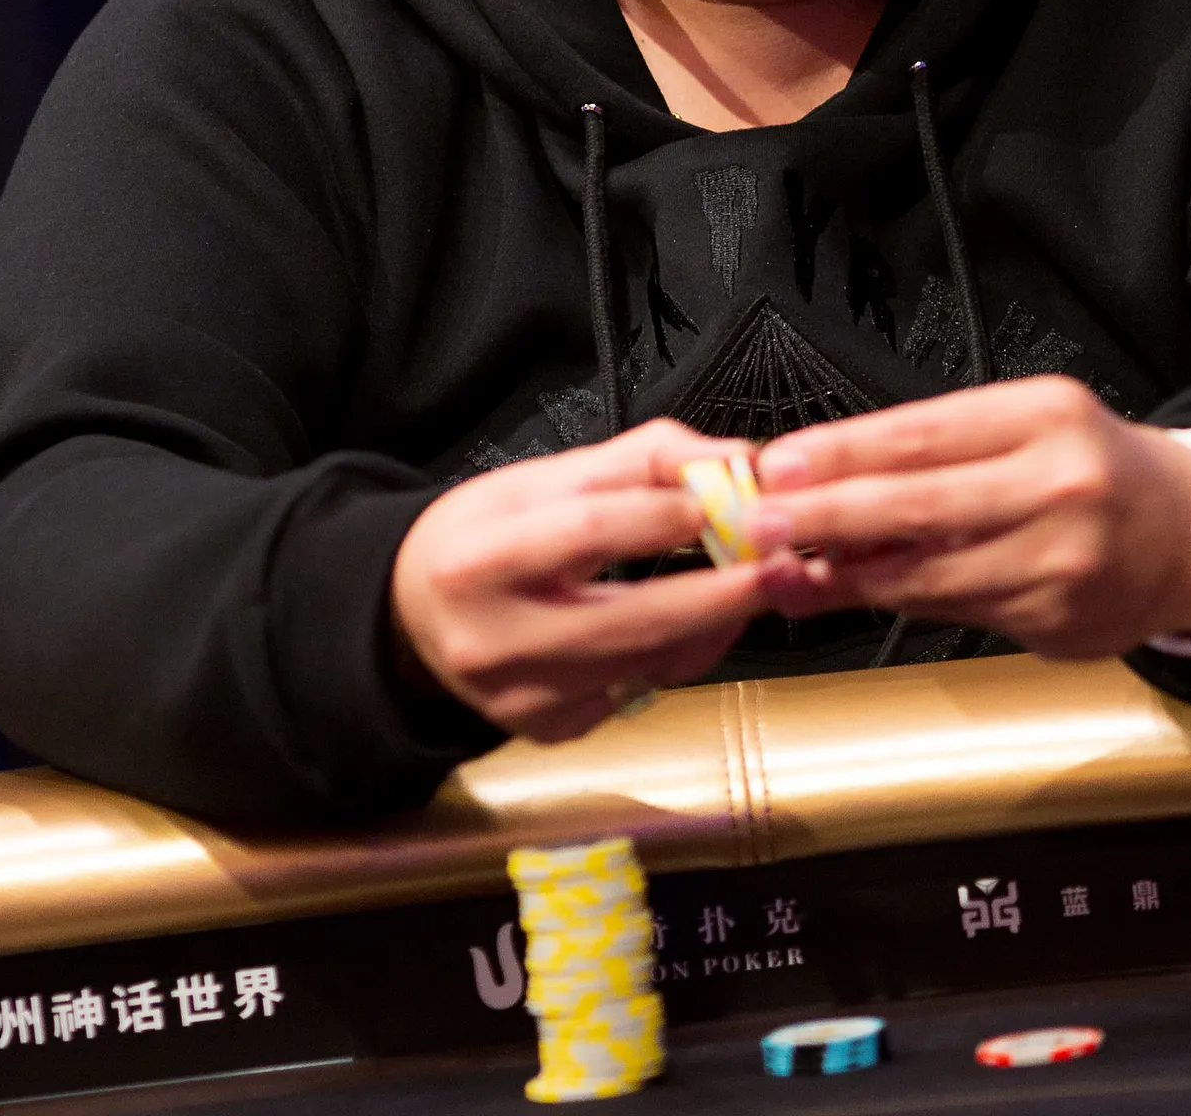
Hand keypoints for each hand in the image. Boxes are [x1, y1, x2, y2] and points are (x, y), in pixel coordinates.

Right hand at [390, 419, 768, 740]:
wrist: (409, 617)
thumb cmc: (482, 537)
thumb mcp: (539, 479)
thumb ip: (637, 461)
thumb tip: (727, 459)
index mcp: (478, 561)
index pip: (584, 534)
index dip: (660, 517)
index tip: (725, 501)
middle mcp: (492, 641)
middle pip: (626, 619)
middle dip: (717, 592)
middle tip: (781, 562)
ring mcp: (520, 700)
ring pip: (644, 664)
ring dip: (713, 624)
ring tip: (759, 584)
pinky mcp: (547, 732)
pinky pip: (636, 693)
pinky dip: (680, 656)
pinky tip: (702, 624)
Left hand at [746, 380, 1190, 658]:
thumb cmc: (1094, 468)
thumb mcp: (1030, 427)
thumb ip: (939, 451)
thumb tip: (827, 475)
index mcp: (1045, 417)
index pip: (922, 433)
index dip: (841, 453)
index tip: (778, 465)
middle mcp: (1058, 485)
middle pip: (919, 502)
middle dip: (827, 515)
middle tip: (760, 523)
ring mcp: (1061, 560)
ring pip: (930, 571)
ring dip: (846, 575)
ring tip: (784, 571)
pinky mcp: (1058, 622)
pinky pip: (956, 611)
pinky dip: (897, 603)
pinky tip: (851, 595)